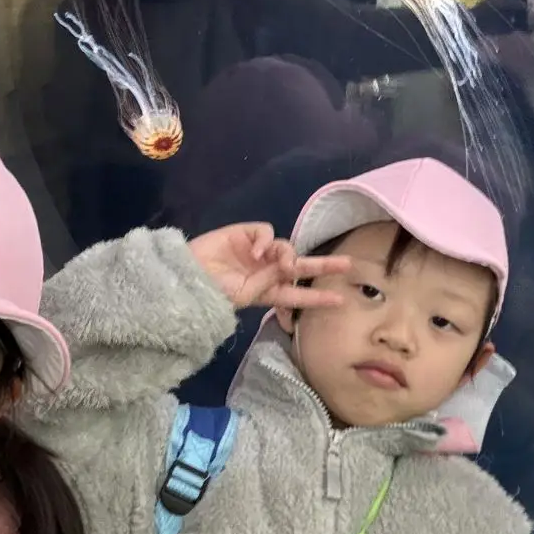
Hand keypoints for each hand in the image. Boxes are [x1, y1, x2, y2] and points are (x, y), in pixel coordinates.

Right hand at [188, 224, 348, 311]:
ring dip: (288, 255)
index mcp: (266, 291)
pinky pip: (266, 233)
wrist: (186, 275)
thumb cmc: (212, 292)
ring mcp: (256, 251)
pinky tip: (257, 251)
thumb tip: (291, 266)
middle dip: (323, 266)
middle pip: (300, 266)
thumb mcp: (244, 296)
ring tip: (280, 264)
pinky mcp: (245, 233)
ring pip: (286, 247)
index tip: (340, 301)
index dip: (317, 297)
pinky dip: (265, 241)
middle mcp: (265, 270)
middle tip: (348, 265)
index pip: (296, 294)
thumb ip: (269, 282)